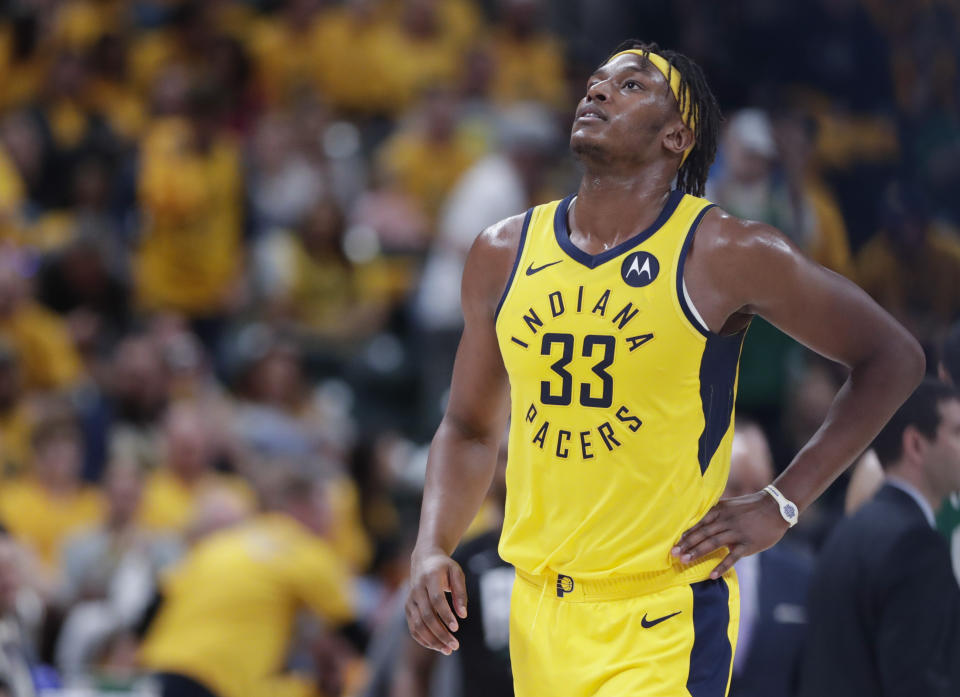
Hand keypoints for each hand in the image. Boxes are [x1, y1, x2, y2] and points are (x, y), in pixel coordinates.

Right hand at [405, 549, 467, 654]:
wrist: (424, 559)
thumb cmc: (444, 568)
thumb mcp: (457, 573)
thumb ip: (461, 592)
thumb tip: (463, 615)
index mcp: (430, 577)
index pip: (436, 600)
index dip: (445, 615)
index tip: (456, 628)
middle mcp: (417, 589)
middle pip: (426, 616)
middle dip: (440, 633)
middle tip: (455, 645)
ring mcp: (410, 599)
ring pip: (417, 625)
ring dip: (432, 640)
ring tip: (448, 649)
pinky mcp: (407, 608)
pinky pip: (413, 627)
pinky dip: (423, 639)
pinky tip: (437, 646)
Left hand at [672, 491, 789, 578]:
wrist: (775, 508)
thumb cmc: (750, 507)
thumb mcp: (729, 505)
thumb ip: (714, 513)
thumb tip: (697, 520)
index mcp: (720, 511)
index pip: (699, 522)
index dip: (686, 532)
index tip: (673, 541)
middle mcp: (726, 521)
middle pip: (703, 533)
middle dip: (687, 544)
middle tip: (673, 553)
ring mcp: (737, 533)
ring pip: (713, 543)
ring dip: (698, 552)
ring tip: (685, 561)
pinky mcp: (748, 545)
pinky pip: (732, 557)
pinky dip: (722, 566)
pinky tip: (712, 575)